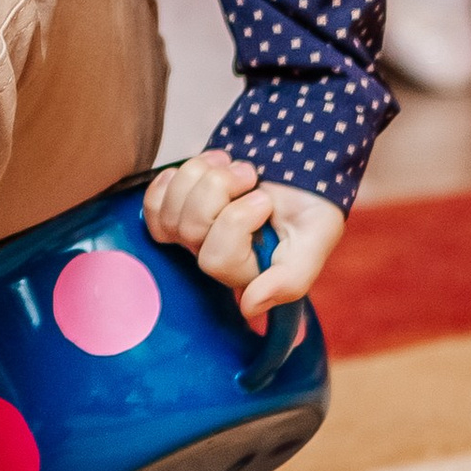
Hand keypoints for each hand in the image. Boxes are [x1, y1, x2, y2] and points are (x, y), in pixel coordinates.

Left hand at [142, 151, 343, 325]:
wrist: (298, 162)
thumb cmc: (310, 203)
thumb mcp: (316, 238)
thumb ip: (290, 280)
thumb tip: (248, 308)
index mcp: (246, 274)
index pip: (216, 260)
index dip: (238, 221)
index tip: (265, 201)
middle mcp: (215, 257)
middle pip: (189, 231)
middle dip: (220, 189)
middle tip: (249, 174)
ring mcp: (193, 232)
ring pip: (170, 211)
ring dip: (202, 175)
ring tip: (232, 165)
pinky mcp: (176, 208)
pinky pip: (153, 202)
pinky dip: (175, 177)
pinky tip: (204, 166)